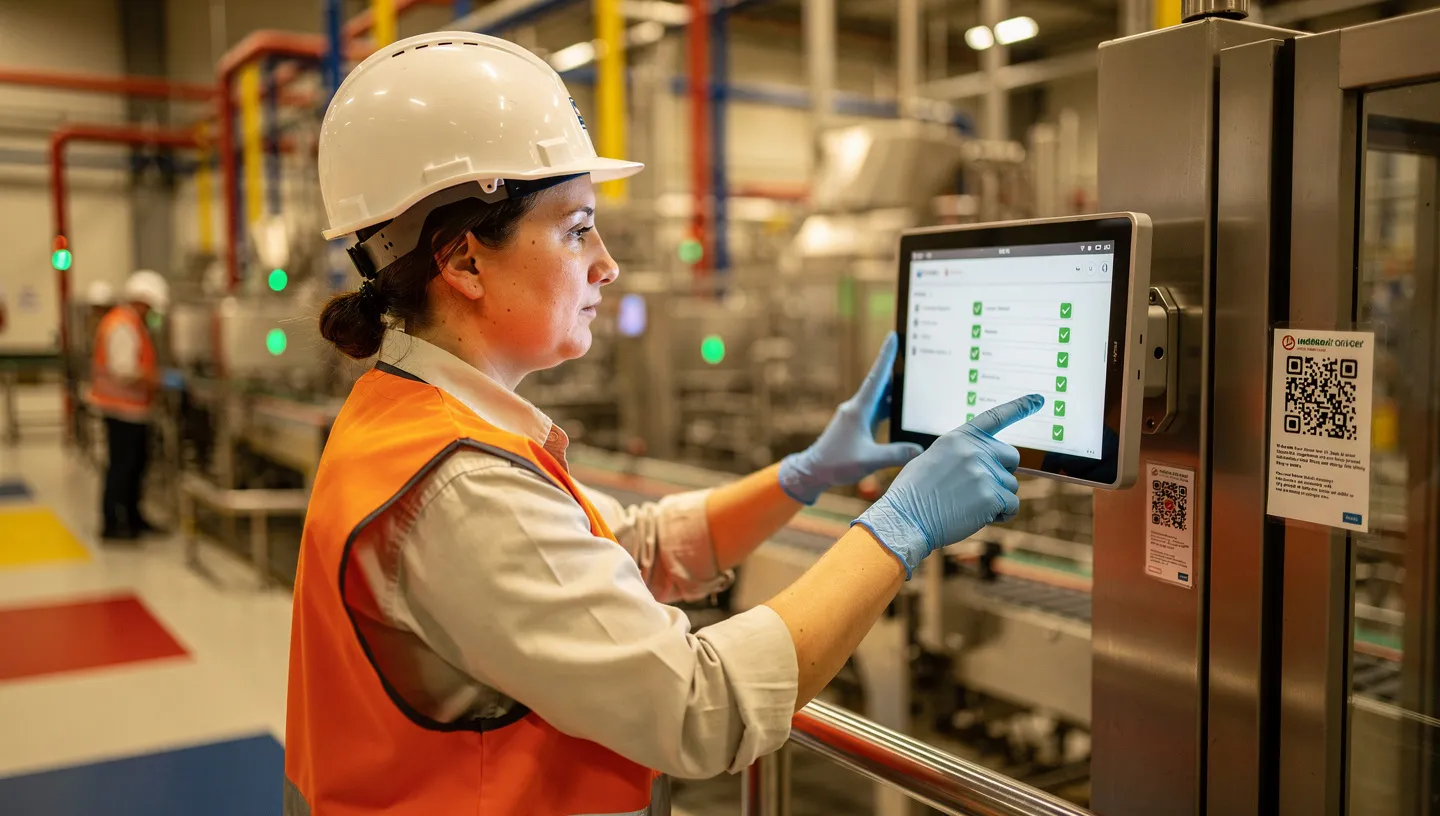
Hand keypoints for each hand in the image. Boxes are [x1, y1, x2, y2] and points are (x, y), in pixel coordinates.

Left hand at [777, 333, 922, 504]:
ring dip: (893, 387)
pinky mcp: (857, 425)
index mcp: (858, 410)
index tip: (892, 336)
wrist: (814, 471)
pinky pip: (877, 410)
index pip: (876, 378)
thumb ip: (895, 455)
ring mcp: (856, 416)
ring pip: (879, 397)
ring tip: (912, 378)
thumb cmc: (836, 464)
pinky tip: (900, 407)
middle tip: (910, 351)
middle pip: (880, 383)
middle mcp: (857, 408)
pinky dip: (889, 405)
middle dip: (894, 367)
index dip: (885, 356)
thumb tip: (919, 449)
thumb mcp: (868, 461)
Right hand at [853, 394, 1043, 578]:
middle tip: (980, 487)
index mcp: (958, 438)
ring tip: (967, 505)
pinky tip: (978, 516)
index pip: (994, 417)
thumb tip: (985, 462)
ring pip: (1011, 485)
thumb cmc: (915, 494)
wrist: (906, 519)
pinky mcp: (991, 496)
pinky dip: (1001, 514)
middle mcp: (974, 451)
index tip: (1040, 399)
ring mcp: (984, 473)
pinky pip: (1011, 505)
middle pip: (1011, 457)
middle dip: (1002, 472)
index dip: (1019, 407)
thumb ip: (961, 454)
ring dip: (997, 498)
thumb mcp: (933, 459)